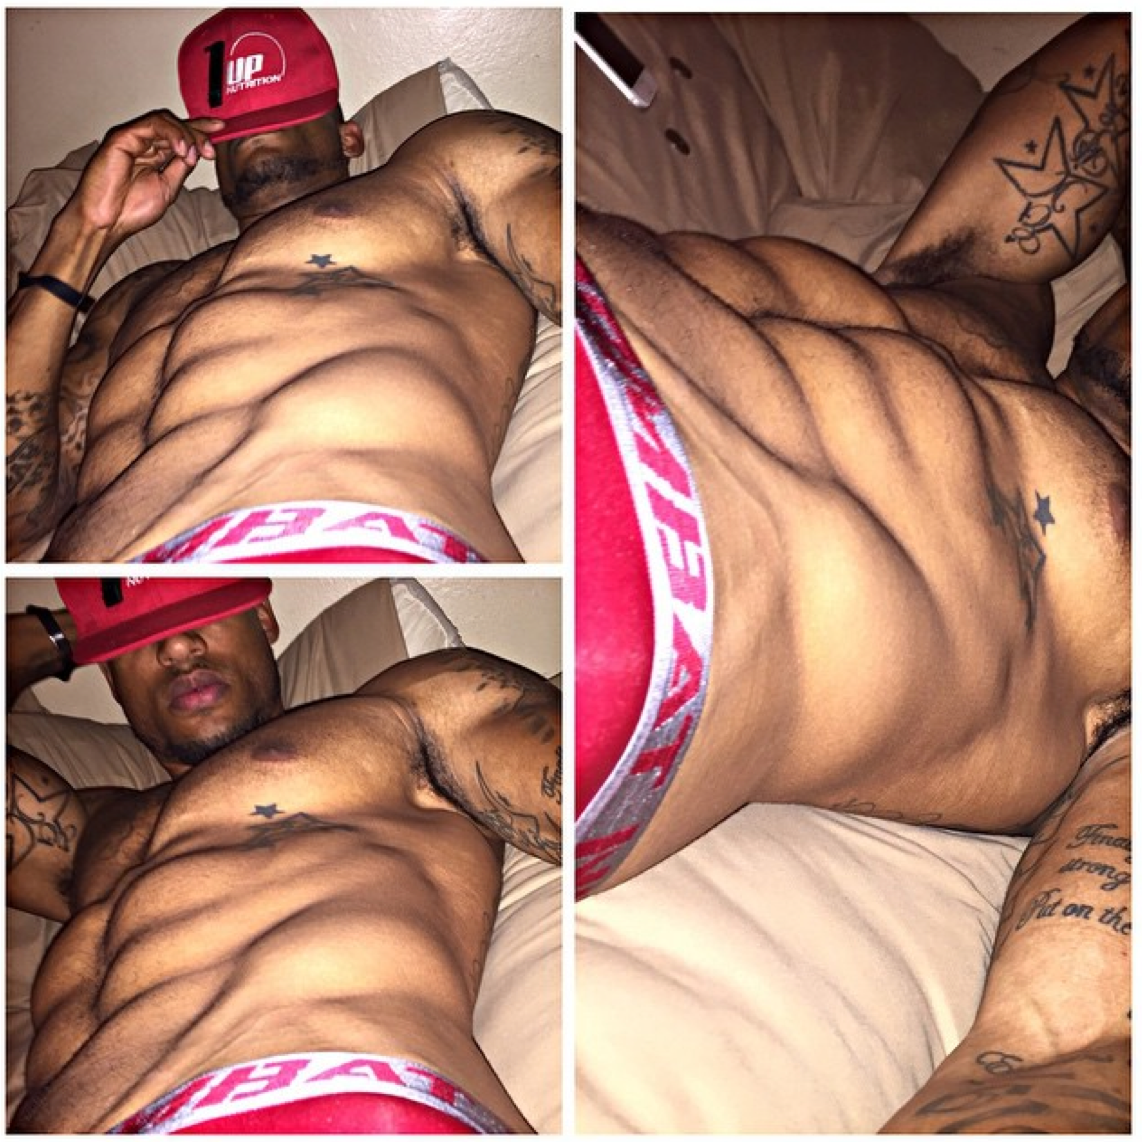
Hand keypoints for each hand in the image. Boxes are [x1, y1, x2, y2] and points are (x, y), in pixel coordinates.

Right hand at [69, 110, 224, 248]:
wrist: (108, 222)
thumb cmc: (130, 210)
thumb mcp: (169, 187)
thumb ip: (181, 167)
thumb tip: (198, 151)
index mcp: (155, 155)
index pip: (180, 135)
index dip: (200, 129)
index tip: (222, 128)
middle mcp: (144, 143)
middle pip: (175, 125)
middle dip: (197, 134)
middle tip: (210, 150)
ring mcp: (133, 138)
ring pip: (164, 121)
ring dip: (186, 135)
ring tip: (194, 153)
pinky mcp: (122, 137)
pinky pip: (151, 125)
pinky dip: (171, 134)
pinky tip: (181, 149)